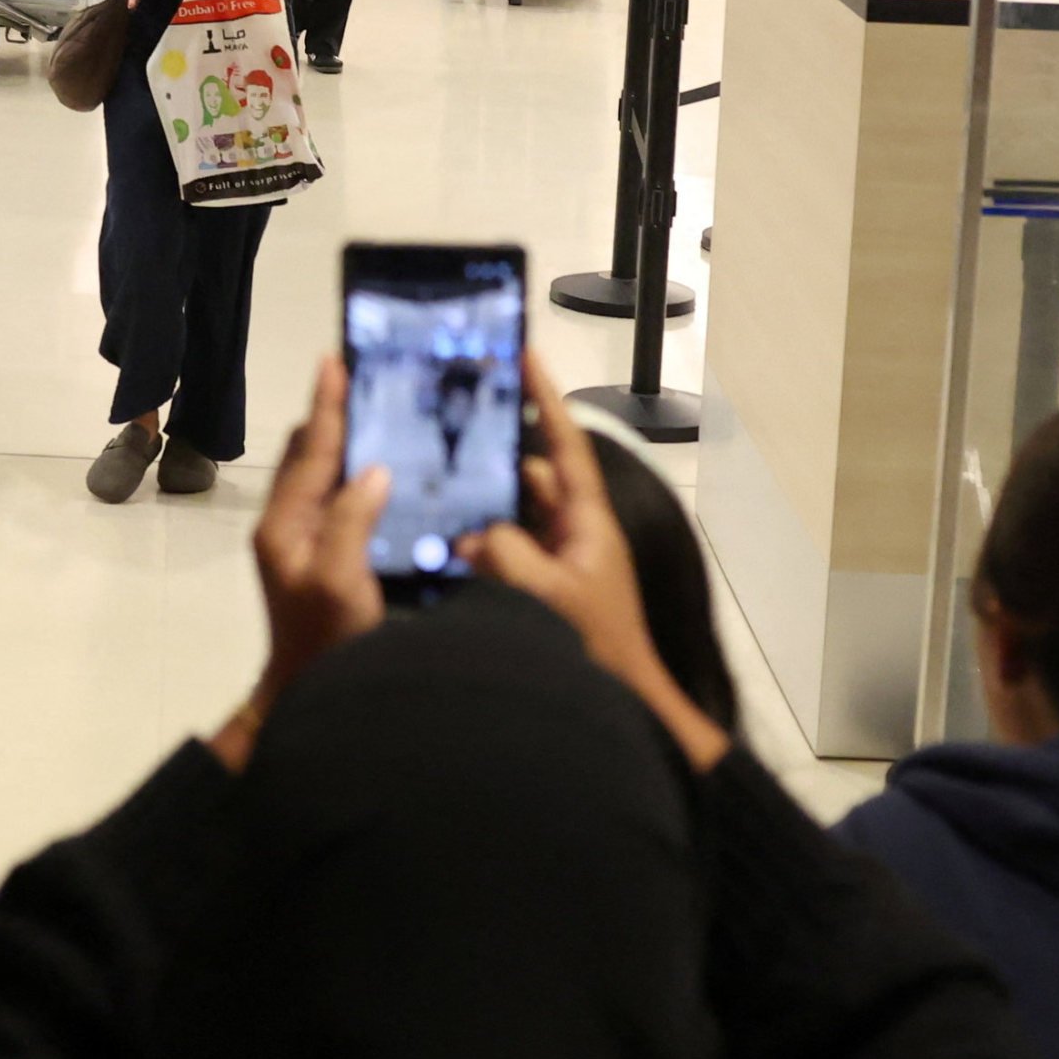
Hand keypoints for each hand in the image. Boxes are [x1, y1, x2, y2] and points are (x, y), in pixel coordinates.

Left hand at [207, 360, 389, 769]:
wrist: (306, 693)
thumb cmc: (325, 641)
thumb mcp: (340, 580)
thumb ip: (351, 520)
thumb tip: (374, 469)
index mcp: (284, 523)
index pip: (309, 451)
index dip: (326, 406)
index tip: (335, 360)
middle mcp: (286, 523)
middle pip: (308, 453)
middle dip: (333, 414)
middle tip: (366, 376)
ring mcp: (301, 539)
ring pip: (320, 472)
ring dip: (344, 441)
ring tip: (378, 409)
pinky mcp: (320, 553)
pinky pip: (335, 496)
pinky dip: (354, 472)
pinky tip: (385, 467)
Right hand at [478, 358, 729, 771]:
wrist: (625, 704)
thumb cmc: (596, 645)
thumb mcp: (546, 594)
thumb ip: (503, 554)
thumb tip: (467, 537)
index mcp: (587, 521)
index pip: (564, 445)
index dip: (546, 398)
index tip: (525, 353)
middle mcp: (575, 532)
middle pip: (531, 477)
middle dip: (495, 454)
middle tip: (450, 427)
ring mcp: (561, 561)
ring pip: (514, 515)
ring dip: (481, 504)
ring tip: (432, 479)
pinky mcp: (544, 589)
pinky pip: (505, 550)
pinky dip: (478, 543)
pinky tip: (440, 542)